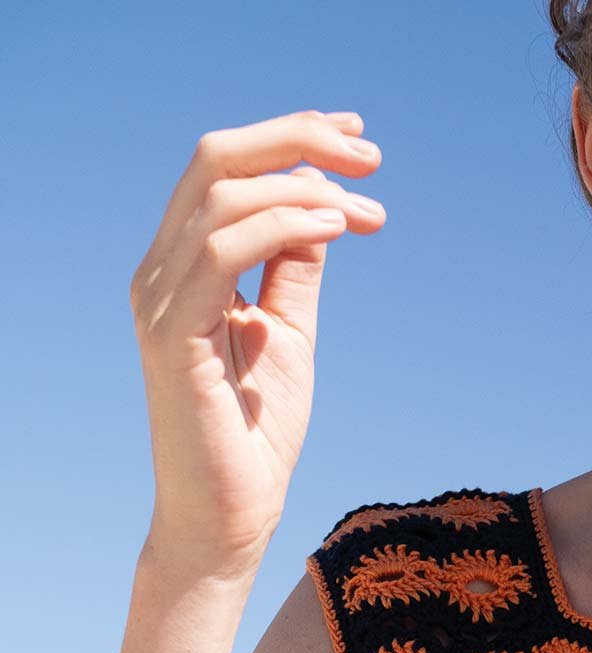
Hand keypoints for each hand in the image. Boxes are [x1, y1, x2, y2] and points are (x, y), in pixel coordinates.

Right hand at [129, 108, 385, 582]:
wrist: (230, 514)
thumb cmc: (256, 432)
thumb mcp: (289, 332)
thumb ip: (296, 269)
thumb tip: (326, 205)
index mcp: (184, 265)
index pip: (227, 170)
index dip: (292, 139)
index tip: (360, 139)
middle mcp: (161, 270)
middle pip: (218, 159)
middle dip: (298, 138)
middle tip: (372, 154)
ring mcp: (159, 299)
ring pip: (220, 193)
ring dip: (304, 184)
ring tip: (367, 205)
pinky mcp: (172, 334)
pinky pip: (220, 249)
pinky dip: (281, 224)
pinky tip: (336, 226)